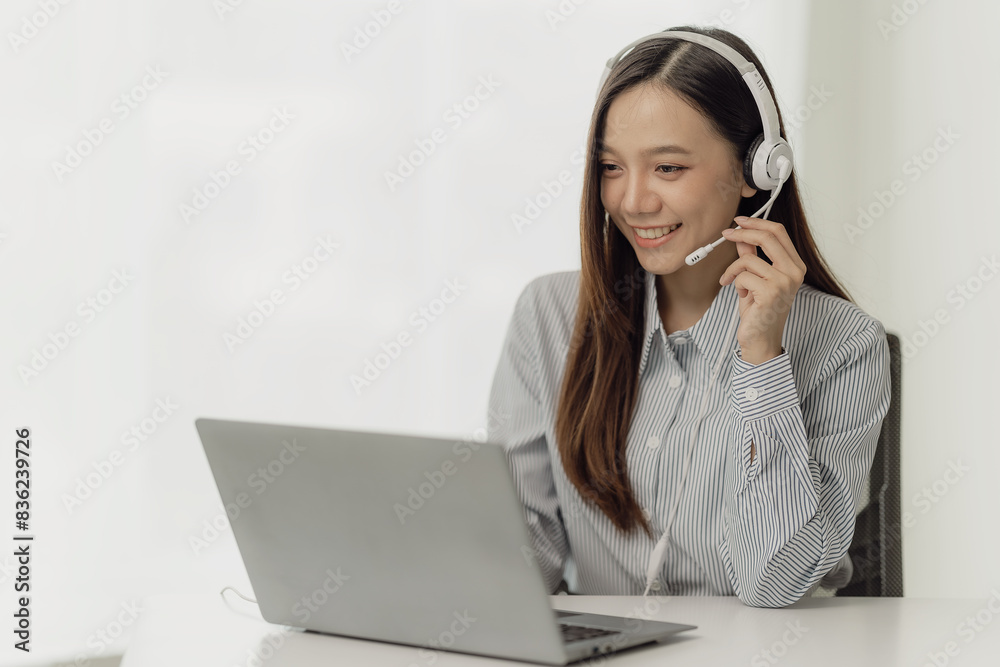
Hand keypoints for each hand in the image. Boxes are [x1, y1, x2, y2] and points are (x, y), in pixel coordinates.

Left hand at [718, 216, 805, 363]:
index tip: (738, 221)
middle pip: (768, 237)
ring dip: (733, 269)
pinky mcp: (771, 292)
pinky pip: (743, 276)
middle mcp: (794, 272)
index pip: (778, 233)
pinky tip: (740, 296)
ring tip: (732, 282)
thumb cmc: (759, 310)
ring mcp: (784, 282)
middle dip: (742, 232)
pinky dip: (735, 283)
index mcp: (795, 265)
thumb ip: (750, 256)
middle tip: (725, 234)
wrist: (760, 339)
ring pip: (749, 259)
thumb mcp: (754, 278)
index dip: (756, 223)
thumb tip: (740, 236)